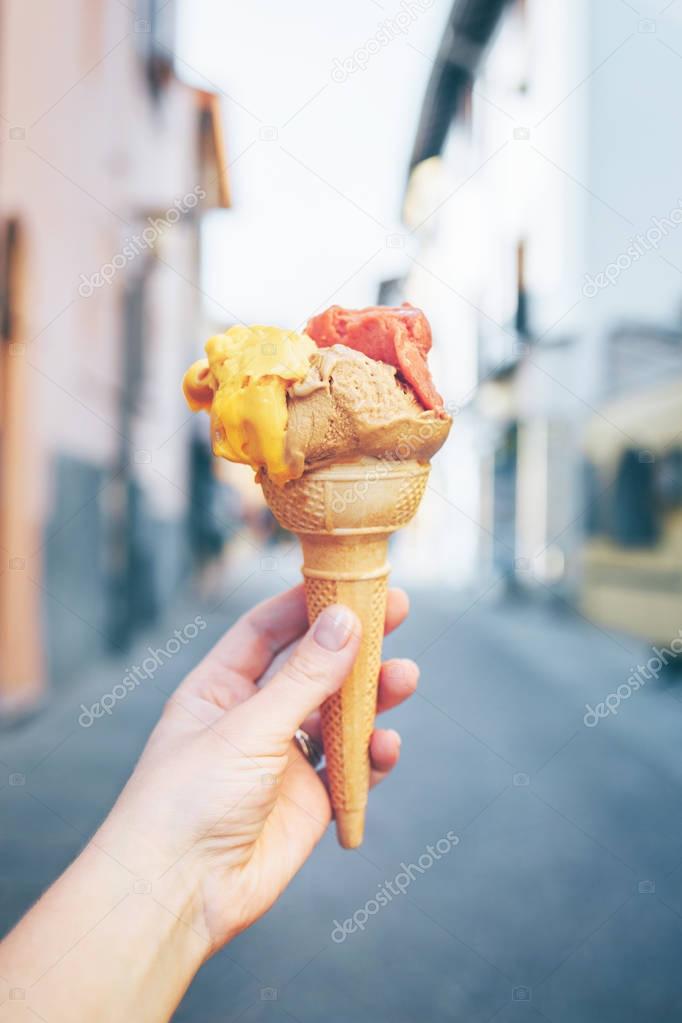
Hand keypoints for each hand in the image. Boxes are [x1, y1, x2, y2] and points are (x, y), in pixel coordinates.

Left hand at [96, 585, 417, 955]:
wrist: (179, 895)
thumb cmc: (189, 800)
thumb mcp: (248, 727)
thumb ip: (304, 677)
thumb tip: (346, 621)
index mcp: (219, 689)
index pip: (266, 631)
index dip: (306, 604)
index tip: (348, 581)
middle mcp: (252, 719)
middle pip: (311, 668)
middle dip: (353, 644)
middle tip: (397, 614)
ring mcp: (282, 761)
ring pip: (337, 715)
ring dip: (371, 696)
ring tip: (405, 678)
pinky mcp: (309, 802)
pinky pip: (349, 769)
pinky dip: (371, 756)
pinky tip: (385, 747)